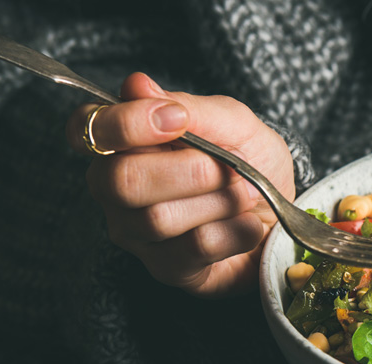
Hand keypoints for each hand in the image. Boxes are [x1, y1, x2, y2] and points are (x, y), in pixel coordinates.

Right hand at [65, 72, 294, 296]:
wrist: (285, 213)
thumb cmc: (251, 162)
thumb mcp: (234, 124)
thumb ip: (189, 107)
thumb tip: (136, 84)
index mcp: (122, 142)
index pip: (86, 128)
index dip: (124, 124)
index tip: (177, 120)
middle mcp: (115, 189)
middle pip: (121, 181)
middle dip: (189, 170)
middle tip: (231, 167)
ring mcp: (136, 234)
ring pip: (159, 219)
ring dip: (220, 201)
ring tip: (245, 195)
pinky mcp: (167, 269)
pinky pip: (194, 249)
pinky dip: (236, 231)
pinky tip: (249, 225)